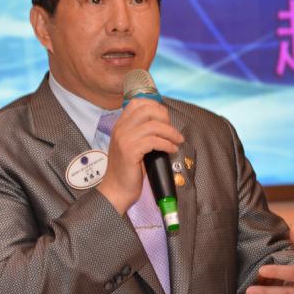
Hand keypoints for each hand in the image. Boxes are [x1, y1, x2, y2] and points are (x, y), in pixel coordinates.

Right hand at [97, 98, 183, 213]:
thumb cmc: (128, 170)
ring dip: (171, 132)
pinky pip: (154, 141)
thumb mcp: (132, 146)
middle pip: (148, 110)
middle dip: (165, 118)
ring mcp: (124, 139)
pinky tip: (172, 150)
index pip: (138, 103)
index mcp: (120, 125)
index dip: (156, 107)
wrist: (116, 190)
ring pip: (154, 125)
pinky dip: (167, 144)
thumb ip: (142, 133)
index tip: (166, 119)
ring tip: (177, 141)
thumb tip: (165, 125)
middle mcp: (120, 128)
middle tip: (172, 131)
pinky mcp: (130, 151)